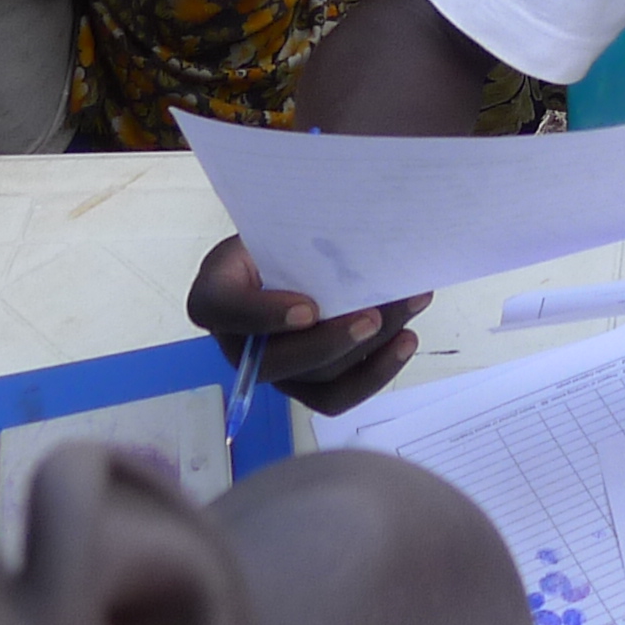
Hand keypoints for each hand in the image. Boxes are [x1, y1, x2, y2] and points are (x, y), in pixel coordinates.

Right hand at [186, 234, 429, 416]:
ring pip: (316, 380)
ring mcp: (274, 369)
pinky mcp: (305, 385)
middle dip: (330, 343)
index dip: (262, 315)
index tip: (308, 308)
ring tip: (407, 309)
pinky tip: (405, 341)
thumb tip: (361, 245)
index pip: (221, 308)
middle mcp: (238, 342)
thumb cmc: (284, 236)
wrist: (297, 253)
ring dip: (369, 349)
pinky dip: (376, 371)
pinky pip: (337, 397)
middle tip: (373, 317)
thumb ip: (301, 240)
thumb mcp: (283, 227)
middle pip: (275, 361)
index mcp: (217, 293)